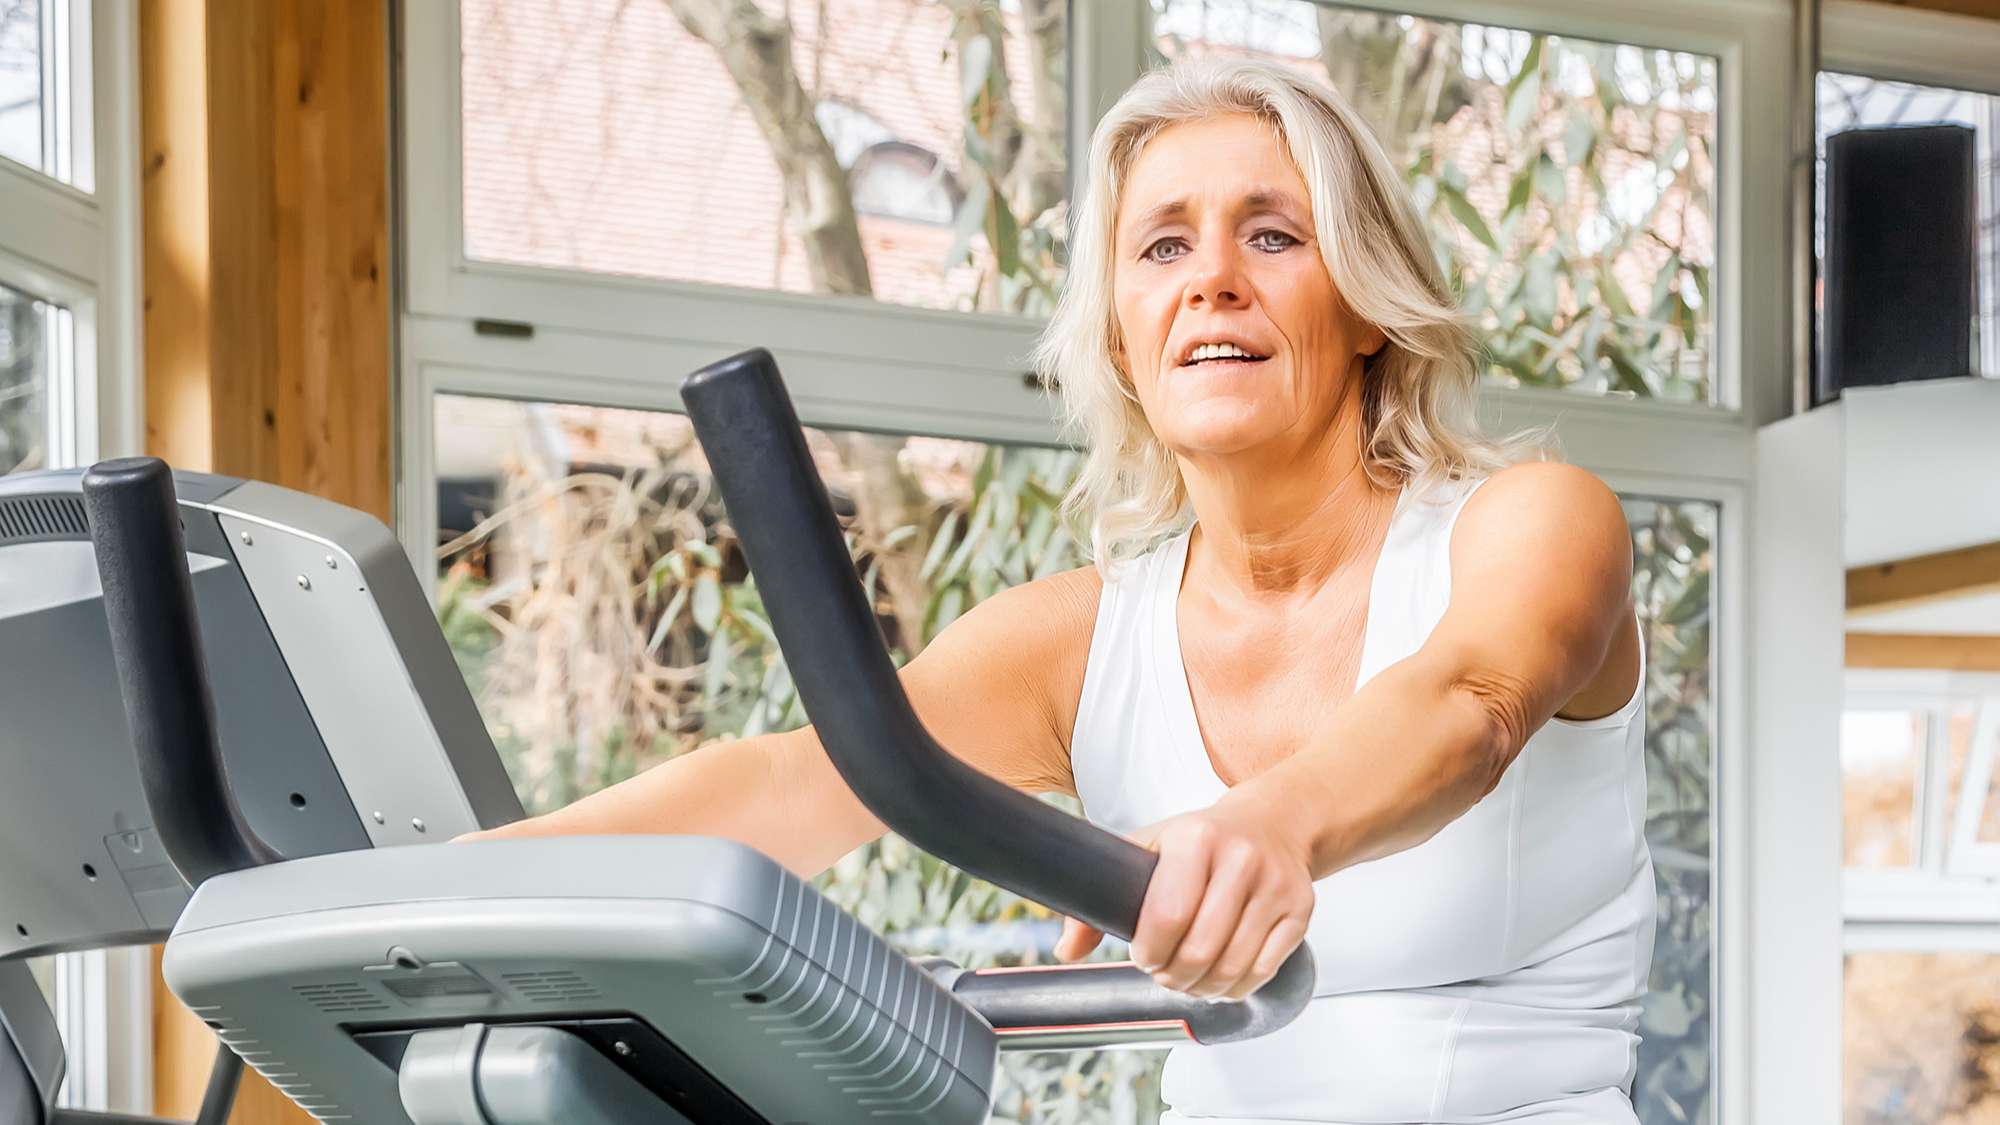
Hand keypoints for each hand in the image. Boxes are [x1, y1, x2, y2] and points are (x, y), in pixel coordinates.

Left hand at [1053, 796, 1314, 999]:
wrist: (1273, 822)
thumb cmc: (1202, 840)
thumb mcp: (1148, 849)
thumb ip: (1103, 897)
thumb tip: (1066, 949)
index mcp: (1196, 838)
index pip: (1168, 915)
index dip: (1149, 951)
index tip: (1142, 956)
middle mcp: (1241, 858)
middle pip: (1200, 949)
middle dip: (1173, 976)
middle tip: (1164, 973)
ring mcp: (1276, 885)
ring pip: (1233, 967)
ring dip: (1202, 988)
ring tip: (1188, 978)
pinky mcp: (1300, 910)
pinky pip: (1263, 972)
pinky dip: (1235, 987)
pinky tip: (1220, 975)